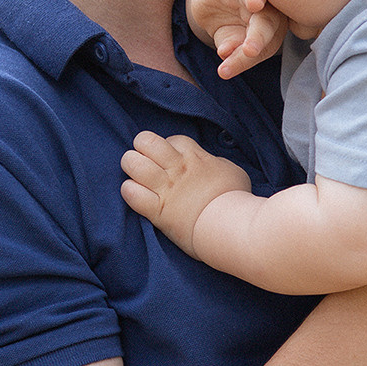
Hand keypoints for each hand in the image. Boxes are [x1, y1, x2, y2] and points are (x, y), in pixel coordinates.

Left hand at [120, 130, 251, 254]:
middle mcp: (176, 168)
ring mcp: (165, 188)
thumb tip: (210, 164)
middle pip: (145, 141)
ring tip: (138, 178)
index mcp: (194, 156)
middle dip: (141, 149)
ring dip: (131, 168)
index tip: (172, 160)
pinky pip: (130, 193)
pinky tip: (136, 196)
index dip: (168, 148)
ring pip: (132, 163)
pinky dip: (130, 192)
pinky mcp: (157, 210)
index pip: (171, 139)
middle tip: (147, 163)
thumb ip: (215, 164)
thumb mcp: (232, 171)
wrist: (232, 225)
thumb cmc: (236, 199)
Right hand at [187, 0, 287, 78]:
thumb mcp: (229, 42)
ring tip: (255, 3)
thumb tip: (225, 53)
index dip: (251, 56)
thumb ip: (231, 48)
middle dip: (258, 36)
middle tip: (250, 50)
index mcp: (271, 30)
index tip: (244, 61)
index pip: (263, 46)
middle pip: (266, 21)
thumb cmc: (230, 30)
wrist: (214, 7)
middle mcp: (265, 8)